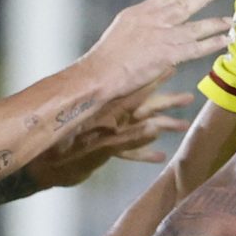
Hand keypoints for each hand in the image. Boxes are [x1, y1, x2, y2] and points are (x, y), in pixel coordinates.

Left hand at [27, 88, 188, 189]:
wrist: (45, 169)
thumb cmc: (67, 158)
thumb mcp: (101, 149)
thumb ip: (129, 139)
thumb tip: (154, 128)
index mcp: (113, 115)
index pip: (139, 92)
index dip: (156, 79)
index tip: (172, 65)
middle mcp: (115, 122)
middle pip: (148, 108)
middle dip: (169, 103)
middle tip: (190, 97)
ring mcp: (111, 136)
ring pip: (143, 128)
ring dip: (163, 127)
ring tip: (184, 126)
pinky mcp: (106, 152)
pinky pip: (132, 151)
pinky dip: (147, 152)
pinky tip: (162, 155)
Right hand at [86, 0, 231, 97]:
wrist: (101, 72)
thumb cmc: (105, 57)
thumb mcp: (121, 30)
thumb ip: (139, 25)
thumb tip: (153, 27)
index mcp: (140, 12)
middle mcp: (154, 21)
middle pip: (184, 5)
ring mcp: (162, 37)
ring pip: (195, 27)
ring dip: (215, 22)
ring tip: (230, 19)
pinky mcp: (168, 55)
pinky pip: (196, 48)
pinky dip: (212, 43)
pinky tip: (225, 40)